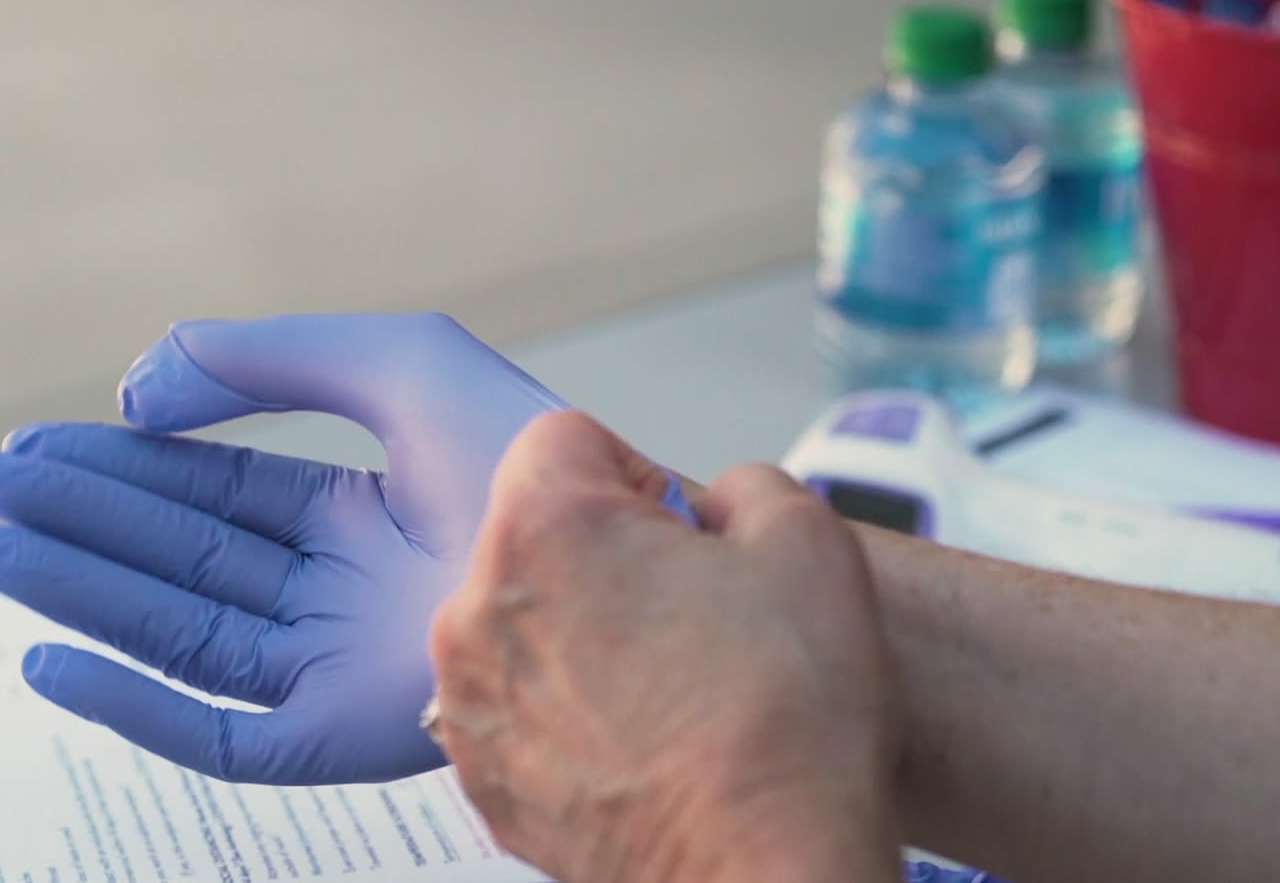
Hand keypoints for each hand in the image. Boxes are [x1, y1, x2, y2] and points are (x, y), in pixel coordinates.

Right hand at [0, 313, 588, 785]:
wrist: (618, 552)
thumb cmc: (531, 453)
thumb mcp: (396, 364)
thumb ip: (268, 358)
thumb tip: (139, 385)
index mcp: (355, 514)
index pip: (213, 489)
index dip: (124, 465)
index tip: (38, 445)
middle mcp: (335, 591)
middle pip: (178, 556)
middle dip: (82, 520)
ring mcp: (334, 666)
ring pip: (176, 631)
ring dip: (80, 591)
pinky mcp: (334, 735)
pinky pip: (210, 730)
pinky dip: (126, 702)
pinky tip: (51, 657)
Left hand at [427, 411, 903, 882]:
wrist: (763, 872)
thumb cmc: (783, 724)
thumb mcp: (809, 540)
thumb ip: (747, 486)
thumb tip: (716, 508)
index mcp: (545, 529)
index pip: (563, 440)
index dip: (637, 474)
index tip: (678, 529)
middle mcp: (479, 609)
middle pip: (533, 536)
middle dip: (604, 555)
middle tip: (688, 614)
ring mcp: (470, 703)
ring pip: (521, 623)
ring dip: (580, 635)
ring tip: (670, 689)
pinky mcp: (483, 779)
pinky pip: (517, 708)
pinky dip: (566, 713)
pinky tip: (641, 743)